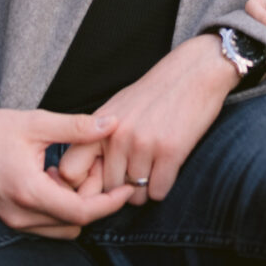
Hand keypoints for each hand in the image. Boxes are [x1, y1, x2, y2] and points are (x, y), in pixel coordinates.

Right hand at [0, 105, 135, 238]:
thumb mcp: (35, 123)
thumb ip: (76, 126)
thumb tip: (112, 123)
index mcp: (28, 193)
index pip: (81, 213)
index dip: (109, 203)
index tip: (127, 188)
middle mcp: (19, 216)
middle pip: (74, 224)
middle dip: (93, 201)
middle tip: (97, 167)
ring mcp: (10, 222)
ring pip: (59, 228)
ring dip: (75, 206)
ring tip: (76, 171)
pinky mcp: (6, 220)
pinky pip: (43, 224)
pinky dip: (57, 207)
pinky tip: (55, 177)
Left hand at [50, 35, 240, 206]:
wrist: (196, 70)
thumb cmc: (157, 91)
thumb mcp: (117, 108)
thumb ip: (98, 136)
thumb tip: (82, 172)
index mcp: (99, 125)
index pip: (69, 171)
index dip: (83, 182)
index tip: (100, 179)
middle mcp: (117, 136)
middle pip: (108, 188)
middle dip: (122, 189)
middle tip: (137, 174)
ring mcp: (143, 143)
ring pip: (135, 195)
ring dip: (145, 189)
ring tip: (155, 168)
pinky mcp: (170, 150)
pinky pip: (158, 191)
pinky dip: (163, 186)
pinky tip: (169, 168)